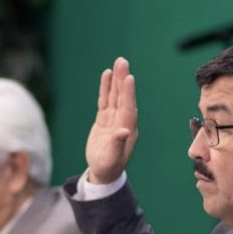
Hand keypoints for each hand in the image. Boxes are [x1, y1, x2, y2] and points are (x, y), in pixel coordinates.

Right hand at [84, 57, 137, 184]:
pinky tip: (107, 75)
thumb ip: (117, 144)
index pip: (128, 108)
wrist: (103, 171)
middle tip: (123, 61)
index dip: (128, 93)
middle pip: (123, 97)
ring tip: (118, 63)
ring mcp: (114, 119)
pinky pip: (106, 100)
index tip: (129, 78)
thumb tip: (123, 131)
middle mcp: (123, 121)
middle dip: (123, 79)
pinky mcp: (105, 119)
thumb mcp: (112, 158)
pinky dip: (106, 88)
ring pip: (115, 95)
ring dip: (116, 80)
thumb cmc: (108, 166)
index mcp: (127, 130)